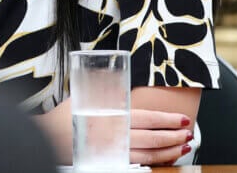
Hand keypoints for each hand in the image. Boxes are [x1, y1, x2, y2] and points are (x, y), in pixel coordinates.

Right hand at [33, 100, 192, 166]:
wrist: (47, 139)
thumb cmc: (63, 117)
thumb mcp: (83, 96)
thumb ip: (102, 87)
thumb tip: (115, 72)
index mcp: (112, 117)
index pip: (147, 118)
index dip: (167, 120)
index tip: (182, 119)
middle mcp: (115, 136)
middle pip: (152, 138)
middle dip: (174, 136)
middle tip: (189, 134)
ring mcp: (113, 152)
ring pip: (148, 155)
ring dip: (168, 152)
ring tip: (183, 147)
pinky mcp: (109, 163)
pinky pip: (137, 165)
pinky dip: (154, 163)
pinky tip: (163, 160)